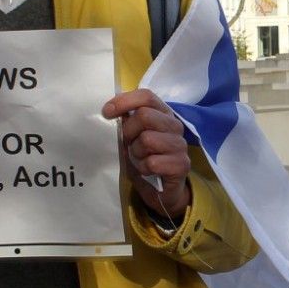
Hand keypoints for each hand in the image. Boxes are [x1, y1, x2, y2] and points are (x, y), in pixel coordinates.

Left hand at [102, 88, 190, 219]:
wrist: (160, 190)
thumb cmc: (144, 158)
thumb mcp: (131, 138)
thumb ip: (126, 122)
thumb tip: (110, 110)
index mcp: (163, 113)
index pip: (146, 96)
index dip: (124, 101)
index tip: (106, 112)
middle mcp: (174, 125)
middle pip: (144, 116)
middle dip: (129, 132)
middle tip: (128, 144)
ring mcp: (180, 145)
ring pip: (147, 139)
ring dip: (136, 153)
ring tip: (139, 159)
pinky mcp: (181, 164)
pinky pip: (152, 162)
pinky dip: (143, 168)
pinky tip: (148, 171)